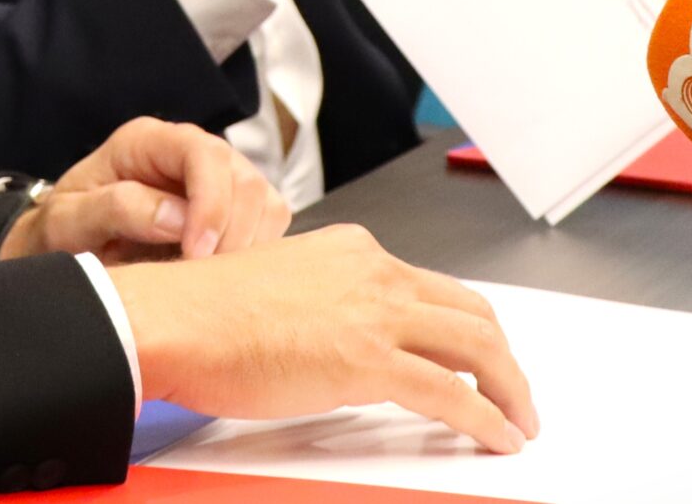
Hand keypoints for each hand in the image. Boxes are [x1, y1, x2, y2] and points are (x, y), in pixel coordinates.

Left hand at [0, 119, 288, 266]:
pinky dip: (256, 254)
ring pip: (264, 201)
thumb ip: (117, 209)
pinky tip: (223, 280)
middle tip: (206, 281)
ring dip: (247, 246)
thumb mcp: (70, 220)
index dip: (211, 202)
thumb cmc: (63, 229)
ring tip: (211, 284)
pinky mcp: (232, 210)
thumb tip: (176, 218)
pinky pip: (268, 225)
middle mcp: (188, 152)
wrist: (65, 247)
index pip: (203, 154)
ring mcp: (216, 179)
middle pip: (243, 178)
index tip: (197, 252)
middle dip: (232, 233)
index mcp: (147, 142)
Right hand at [110, 223, 537, 454]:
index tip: (482, 357)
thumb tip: (342, 344)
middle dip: (504, 359)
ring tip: (520, 421)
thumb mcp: (282, 289)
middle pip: (472, 314)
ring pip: (478, 349)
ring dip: (510, 390)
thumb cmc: (202, 313)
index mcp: (353, 251)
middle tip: (515, 393)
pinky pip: (453, 395)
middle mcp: (374, 271)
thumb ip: (326, 305)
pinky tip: (498, 438)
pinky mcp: (369, 360)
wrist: (171, 318)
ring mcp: (376, 313)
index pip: (435, 288)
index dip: (469, 328)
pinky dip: (487, 420)